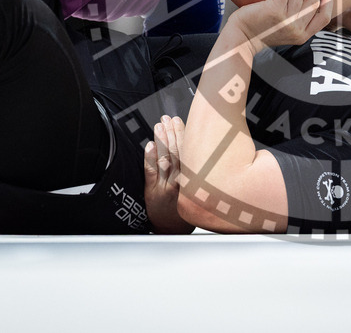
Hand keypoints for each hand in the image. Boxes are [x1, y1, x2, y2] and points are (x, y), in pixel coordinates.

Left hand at [143, 116, 194, 233]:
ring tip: (159, 126)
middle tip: (168, 119)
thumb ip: (199, 172)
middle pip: (176, 153)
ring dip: (162, 141)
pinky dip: (150, 158)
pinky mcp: (152, 191)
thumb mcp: (200, 191)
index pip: (189, 153)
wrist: (172, 231)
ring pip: (165, 159)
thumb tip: (200, 149)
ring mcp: (165, 186)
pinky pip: (151, 172)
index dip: (184, 135)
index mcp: (193, 180)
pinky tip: (149, 146)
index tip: (180, 121)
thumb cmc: (187, 209)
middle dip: (172, 133)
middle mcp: (180, 182)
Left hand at [230, 0, 333, 50]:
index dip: (327, 0)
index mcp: (303, 35)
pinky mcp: (274, 11)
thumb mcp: (286, 31)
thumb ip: (299, 21)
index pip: (325, 17)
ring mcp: (286, 20)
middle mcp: (297, 29)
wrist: (242, 38)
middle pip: (313, 1)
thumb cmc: (262, 30)